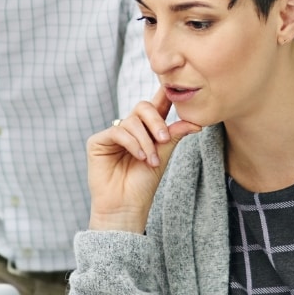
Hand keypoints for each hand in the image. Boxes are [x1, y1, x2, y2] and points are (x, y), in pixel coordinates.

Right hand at [87, 84, 201, 232]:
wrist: (126, 206)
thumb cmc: (144, 185)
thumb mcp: (163, 156)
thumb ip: (173, 135)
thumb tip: (195, 122)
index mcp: (145, 131)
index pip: (155, 107)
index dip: (164, 95)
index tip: (174, 87)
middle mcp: (129, 129)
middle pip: (143, 107)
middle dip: (156, 122)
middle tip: (164, 140)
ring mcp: (112, 134)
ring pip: (132, 121)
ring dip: (145, 141)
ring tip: (150, 161)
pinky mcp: (98, 141)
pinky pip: (118, 131)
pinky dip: (132, 143)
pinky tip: (138, 157)